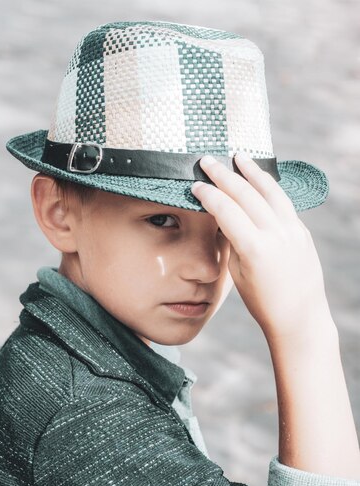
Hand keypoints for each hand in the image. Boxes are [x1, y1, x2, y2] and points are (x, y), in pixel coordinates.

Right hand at [191, 153, 332, 341]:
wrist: (299, 316)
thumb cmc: (263, 302)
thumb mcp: (238, 274)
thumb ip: (233, 242)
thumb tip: (225, 219)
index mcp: (255, 248)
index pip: (226, 209)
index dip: (208, 194)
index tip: (195, 185)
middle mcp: (276, 234)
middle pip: (246, 193)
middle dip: (224, 174)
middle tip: (207, 161)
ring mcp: (292, 231)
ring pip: (270, 191)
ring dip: (252, 171)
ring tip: (239, 156)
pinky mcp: (302, 231)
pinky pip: (283, 202)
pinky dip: (269, 187)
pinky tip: (260, 179)